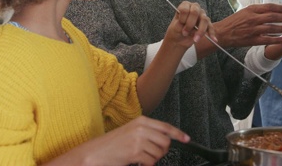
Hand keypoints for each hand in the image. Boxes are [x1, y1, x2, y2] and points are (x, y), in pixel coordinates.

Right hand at [47, 116, 188, 165]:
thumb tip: (165, 139)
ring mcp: (139, 139)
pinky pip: (151, 162)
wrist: (95, 153)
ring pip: (159, 153)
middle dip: (162, 151)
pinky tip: (137, 162)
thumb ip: (147, 132)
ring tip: (140, 157)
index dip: (178, 134)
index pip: (166, 126)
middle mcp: (141, 128)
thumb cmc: (112, 144)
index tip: (186, 139)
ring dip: (152, 159)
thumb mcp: (131, 132)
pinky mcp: (135, 151)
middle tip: (151, 154)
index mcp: (141, 121)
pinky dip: (147, 165)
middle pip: (166, 141)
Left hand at [166, 1, 213, 47]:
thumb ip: (181, 23)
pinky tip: (213, 39)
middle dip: (190, 24)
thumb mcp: (175, 27)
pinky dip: (211, 33)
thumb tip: (189, 25)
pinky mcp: (206, 23)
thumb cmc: (176, 31)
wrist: (179, 39)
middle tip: (185, 33)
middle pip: (195, 12)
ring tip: (195, 39)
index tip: (181, 24)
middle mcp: (194, 8)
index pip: (185, 8)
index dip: (183, 17)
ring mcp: (201, 15)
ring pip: (204, 20)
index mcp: (185, 6)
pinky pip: (211, 27)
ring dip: (200, 31)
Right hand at [213, 3, 281, 47]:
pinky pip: (268, 39)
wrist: (222, 33)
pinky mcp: (252, 40)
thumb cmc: (234, 22)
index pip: (270, 7)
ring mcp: (253, 29)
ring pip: (272, 28)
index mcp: (251, 9)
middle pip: (273, 17)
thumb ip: (257, 11)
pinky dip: (278, 39)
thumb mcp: (245, 12)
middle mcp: (253, 18)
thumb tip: (272, 10)